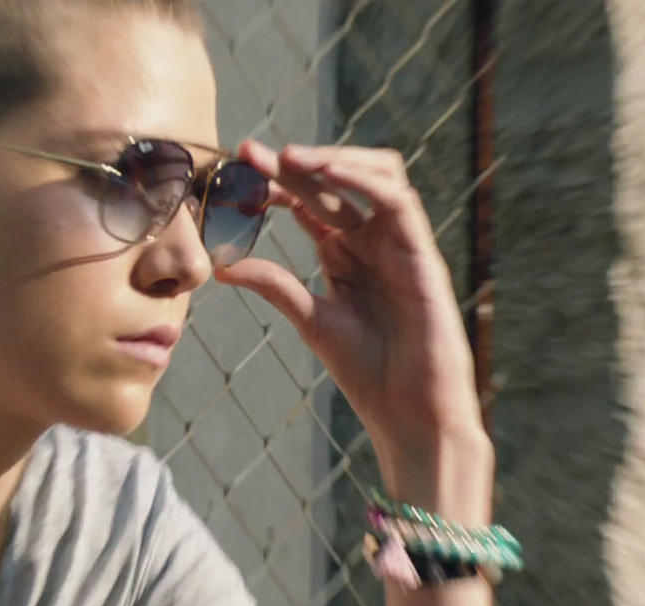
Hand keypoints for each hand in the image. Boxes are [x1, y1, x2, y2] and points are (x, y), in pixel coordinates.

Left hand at [216, 141, 492, 516]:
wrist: (410, 413)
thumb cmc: (370, 371)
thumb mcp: (311, 319)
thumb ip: (274, 286)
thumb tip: (222, 266)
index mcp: (345, 253)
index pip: (308, 201)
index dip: (274, 182)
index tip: (233, 173)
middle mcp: (373, 240)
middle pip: (333, 183)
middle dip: (291, 163)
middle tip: (248, 153)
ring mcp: (400, 243)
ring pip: (375, 175)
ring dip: (330, 159)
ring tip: (287, 157)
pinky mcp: (423, 253)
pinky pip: (399, 200)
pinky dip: (364, 178)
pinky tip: (327, 172)